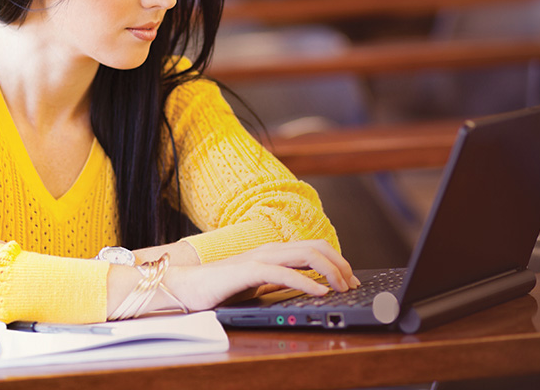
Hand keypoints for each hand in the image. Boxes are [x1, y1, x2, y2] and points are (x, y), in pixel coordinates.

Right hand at [156, 240, 358, 313]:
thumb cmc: (221, 287)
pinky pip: (283, 273)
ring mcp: (259, 257)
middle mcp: (269, 249)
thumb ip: (280, 283)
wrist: (187, 286)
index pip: (314, 247)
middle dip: (340, 264)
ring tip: (342, 287)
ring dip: (330, 271)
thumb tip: (308, 288)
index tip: (350, 279)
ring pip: (305, 255)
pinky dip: (306, 282)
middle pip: (316, 247)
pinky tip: (319, 292)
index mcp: (274, 251)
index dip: (337, 261)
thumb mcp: (259, 285)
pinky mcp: (248, 270)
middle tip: (352, 284)